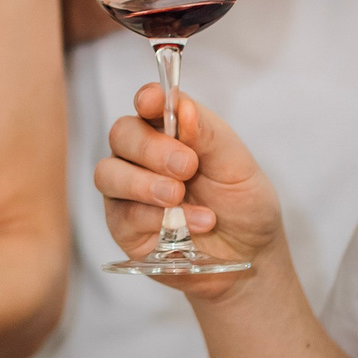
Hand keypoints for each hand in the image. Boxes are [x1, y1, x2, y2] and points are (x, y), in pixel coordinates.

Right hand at [94, 85, 281, 301]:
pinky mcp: (125, 227)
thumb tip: (181, 106)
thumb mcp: (238, 166)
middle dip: (151, 148)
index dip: (146, 98)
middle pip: (122, 134)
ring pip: (108, 173)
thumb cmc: (244, 205)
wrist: (249, 258)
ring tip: (178, 196)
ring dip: (144, 183)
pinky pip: (122, 214)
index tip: (152, 102)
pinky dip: (154, 217)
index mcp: (171, 131)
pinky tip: (191, 225)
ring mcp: (128, 191)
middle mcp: (142, 156)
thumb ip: (208, 134)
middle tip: (187, 166)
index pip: (148, 104)